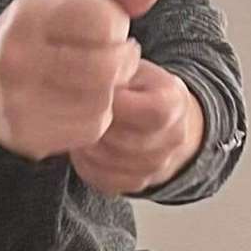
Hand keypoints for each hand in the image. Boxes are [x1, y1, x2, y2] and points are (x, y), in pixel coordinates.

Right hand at [0, 0, 159, 160]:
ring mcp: (19, 97)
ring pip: (102, 100)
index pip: (101, 19)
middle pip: (105, 65)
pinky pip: (90, 128)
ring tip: (98, 81)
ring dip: (111, 91)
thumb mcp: (56, 8)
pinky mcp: (27, 131)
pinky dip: (97, 116)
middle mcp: (18, 55)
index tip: (109, 29)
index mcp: (26, 16)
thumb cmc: (24, 41)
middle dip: (124, 62)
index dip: (117, 24)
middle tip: (118, 60)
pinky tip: (82, 103)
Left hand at [70, 56, 204, 194]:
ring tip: (78, 127)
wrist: (159, 118)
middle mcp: (173, 139)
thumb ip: (114, 70)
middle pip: (127, 141)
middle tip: (76, 111)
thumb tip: (87, 73)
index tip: (97, 94)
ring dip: (88, 146)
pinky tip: (84, 146)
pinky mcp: (136, 183)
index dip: (117, 104)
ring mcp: (158, 166)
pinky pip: (106, 181)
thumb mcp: (130, 68)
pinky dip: (88, 165)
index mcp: (173, 103)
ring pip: (113, 163)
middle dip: (96, 126)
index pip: (150, 112)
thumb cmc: (136, 87)